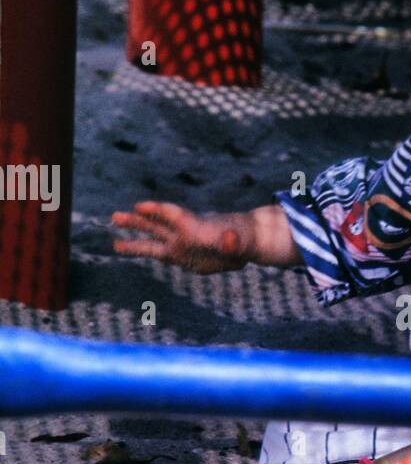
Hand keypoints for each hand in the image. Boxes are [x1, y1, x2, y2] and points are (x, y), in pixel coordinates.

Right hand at [110, 201, 257, 273]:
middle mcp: (183, 235)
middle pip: (156, 225)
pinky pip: (155, 252)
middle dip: (136, 221)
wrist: (244, 242)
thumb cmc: (245, 240)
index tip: (139, 206)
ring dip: (132, 239)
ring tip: (112, 243)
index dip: (158, 210)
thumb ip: (234, 242)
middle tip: (115, 216)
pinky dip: (138, 249)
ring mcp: (179, 245)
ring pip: (151, 240)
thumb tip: (230, 239)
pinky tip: (121, 247)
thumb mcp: (242, 242)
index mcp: (196, 228)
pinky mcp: (180, 257)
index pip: (174, 215)